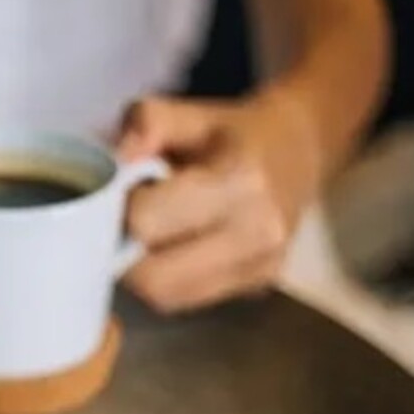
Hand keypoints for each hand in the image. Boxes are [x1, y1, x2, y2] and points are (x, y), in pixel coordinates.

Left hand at [117, 91, 322, 312]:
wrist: (297, 148)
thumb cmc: (231, 132)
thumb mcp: (187, 112)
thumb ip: (146, 123)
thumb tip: (115, 159)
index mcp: (240, 180)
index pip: (146, 221)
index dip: (119, 208)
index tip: (123, 192)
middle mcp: (257, 232)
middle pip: (153, 276)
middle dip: (124, 250)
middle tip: (125, 223)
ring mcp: (261, 267)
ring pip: (165, 296)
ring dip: (141, 271)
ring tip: (149, 234)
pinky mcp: (256, 287)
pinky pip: (185, 300)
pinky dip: (164, 281)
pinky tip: (170, 249)